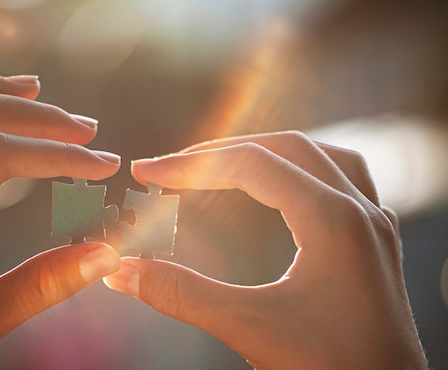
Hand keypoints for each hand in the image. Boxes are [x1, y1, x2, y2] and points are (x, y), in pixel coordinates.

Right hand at [104, 131, 426, 368]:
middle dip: (223, 152)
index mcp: (332, 219)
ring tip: (225, 163)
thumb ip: (180, 295)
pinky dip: (301, 171)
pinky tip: (285, 189)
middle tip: (175, 166)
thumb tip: (121, 271)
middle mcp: (359, 210)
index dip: (191, 164)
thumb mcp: (248, 328)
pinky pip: (341, 180)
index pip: (250, 164)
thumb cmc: (332, 368)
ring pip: (320, 156)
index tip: (147, 171)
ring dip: (268, 152)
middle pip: (285, 148)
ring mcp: (373, 224)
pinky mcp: (375, 243)